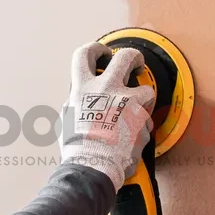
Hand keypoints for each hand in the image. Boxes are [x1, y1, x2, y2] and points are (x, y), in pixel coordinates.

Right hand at [59, 42, 155, 191]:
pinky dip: (143, 127)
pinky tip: (134, 137)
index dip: (96, 49)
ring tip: (138, 113)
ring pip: (146, 89)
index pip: (85, 54)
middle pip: (125, 56)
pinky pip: (147, 118)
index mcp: (83, 88)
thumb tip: (79, 102)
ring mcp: (127, 101)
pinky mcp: (142, 117)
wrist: (93, 165)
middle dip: (134, 57)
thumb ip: (77, 104)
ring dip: (144, 100)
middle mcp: (106, 88)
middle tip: (136, 64)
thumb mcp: (67, 119)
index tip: (103, 54)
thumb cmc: (78, 148)